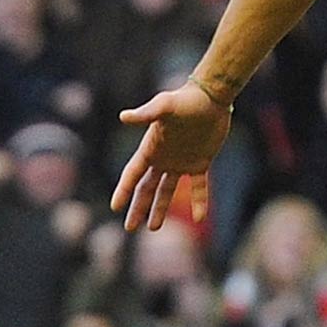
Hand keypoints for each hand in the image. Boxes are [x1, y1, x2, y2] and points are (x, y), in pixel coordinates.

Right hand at [113, 81, 231, 230]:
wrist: (212, 98)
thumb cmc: (186, 100)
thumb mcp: (164, 106)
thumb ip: (146, 114)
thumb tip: (123, 117)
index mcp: (150, 148)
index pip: (132, 174)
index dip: (123, 190)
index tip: (114, 207)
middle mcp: (163, 158)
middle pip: (146, 188)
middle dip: (137, 208)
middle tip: (129, 228)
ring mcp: (181, 162)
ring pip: (167, 191)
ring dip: (161, 208)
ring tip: (153, 227)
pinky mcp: (201, 162)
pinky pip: (199, 187)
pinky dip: (199, 202)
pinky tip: (199, 218)